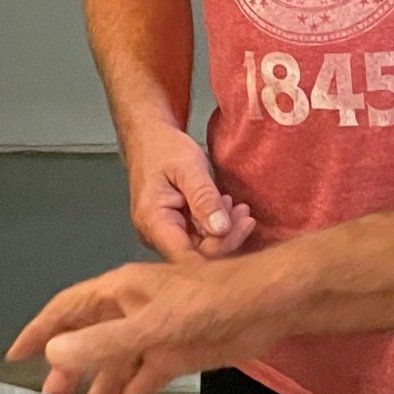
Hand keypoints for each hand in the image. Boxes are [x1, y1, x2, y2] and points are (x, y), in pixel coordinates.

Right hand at [8, 257, 271, 393]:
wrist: (266, 307)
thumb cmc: (211, 301)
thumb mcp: (153, 324)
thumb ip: (105, 342)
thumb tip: (55, 353)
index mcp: (119, 292)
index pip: (66, 310)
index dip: (40, 331)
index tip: (16, 356)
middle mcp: (131, 313)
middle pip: (88, 345)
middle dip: (68, 376)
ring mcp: (153, 337)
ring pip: (114, 371)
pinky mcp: (174, 358)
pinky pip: (140, 385)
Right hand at [124, 123, 256, 264]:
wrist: (148, 138)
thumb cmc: (163, 148)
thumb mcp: (188, 166)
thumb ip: (204, 198)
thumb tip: (221, 229)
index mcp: (153, 222)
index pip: (188, 256)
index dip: (219, 248)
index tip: (243, 224)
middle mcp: (153, 235)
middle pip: (197, 255)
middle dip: (226, 237)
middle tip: (245, 213)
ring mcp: (162, 235)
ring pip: (200, 248)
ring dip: (224, 231)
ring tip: (239, 208)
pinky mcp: (172, 230)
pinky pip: (198, 238)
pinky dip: (216, 225)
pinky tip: (227, 209)